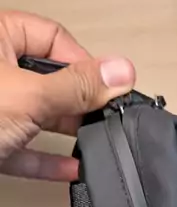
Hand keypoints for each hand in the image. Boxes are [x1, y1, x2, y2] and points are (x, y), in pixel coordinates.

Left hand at [0, 9, 135, 180]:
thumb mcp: (29, 96)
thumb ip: (78, 86)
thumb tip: (122, 72)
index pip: (52, 37)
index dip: (82, 61)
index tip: (107, 85)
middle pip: (48, 78)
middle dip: (77, 100)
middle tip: (103, 115)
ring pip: (36, 115)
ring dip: (66, 130)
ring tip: (94, 140)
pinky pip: (23, 149)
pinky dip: (47, 160)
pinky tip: (73, 169)